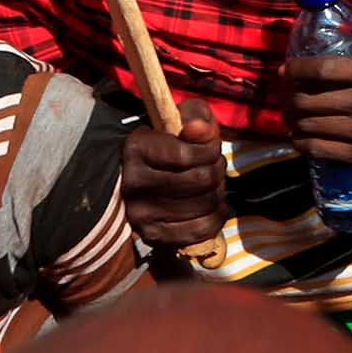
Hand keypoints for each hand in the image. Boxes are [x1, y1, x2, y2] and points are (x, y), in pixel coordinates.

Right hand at [123, 97, 226, 248]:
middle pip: (202, 180)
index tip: (208, 148)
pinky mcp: (153, 236)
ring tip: (209, 185)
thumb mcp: (184, 117)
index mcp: (137, 149)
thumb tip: (199, 130)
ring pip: (206, 204)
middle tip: (212, 166)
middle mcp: (133, 184)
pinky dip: (216, 216)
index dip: (211, 150)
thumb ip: (196, 117)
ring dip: (218, 192)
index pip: (190, 155)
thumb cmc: (172, 140)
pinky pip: (201, 230)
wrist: (148, 173)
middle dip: (217, 170)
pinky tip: (212, 205)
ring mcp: (141, 214)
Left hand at [286, 49, 351, 167]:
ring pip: (308, 126)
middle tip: (285, 95)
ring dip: (292, 120)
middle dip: (288, 97)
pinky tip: (300, 136)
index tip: (285, 70)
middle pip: (308, 99)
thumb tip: (337, 31)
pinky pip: (318, 149)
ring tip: (290, 114)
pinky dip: (301, 142)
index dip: (296, 69)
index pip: (322, 69)